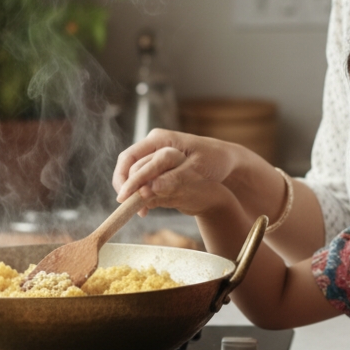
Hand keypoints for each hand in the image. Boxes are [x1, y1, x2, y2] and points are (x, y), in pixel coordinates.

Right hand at [113, 130, 242, 210]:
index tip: (124, 198)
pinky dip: (141, 191)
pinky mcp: (159, 165)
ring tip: (139, 210)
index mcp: (160, 139)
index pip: (130, 157)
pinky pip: (143, 177)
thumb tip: (150, 188)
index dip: (123, 178)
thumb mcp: (196, 170)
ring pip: (133, 172)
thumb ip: (174, 178)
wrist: (225, 159)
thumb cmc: (214, 160)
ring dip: (132, 191)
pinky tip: (146, 207)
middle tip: (127, 207)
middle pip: (127, 164)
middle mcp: (154, 144)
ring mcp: (155, 153)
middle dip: (125, 186)